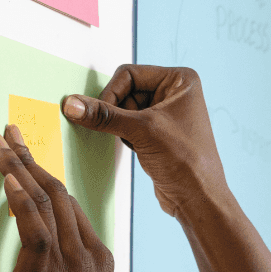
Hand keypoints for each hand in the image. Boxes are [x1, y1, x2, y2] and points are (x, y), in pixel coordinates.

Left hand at [0, 125, 114, 271]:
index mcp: (98, 264)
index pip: (72, 210)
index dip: (48, 182)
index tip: (32, 163)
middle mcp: (87, 257)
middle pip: (59, 195)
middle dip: (33, 160)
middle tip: (12, 135)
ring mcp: (68, 265)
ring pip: (44, 201)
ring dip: (20, 166)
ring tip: (2, 141)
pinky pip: (34, 226)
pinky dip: (21, 196)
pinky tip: (9, 174)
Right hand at [62, 65, 226, 221]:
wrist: (198, 198)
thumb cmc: (186, 161)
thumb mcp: (141, 131)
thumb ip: (104, 116)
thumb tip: (73, 104)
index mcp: (180, 80)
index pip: (129, 73)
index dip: (113, 93)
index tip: (105, 113)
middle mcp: (175, 92)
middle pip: (125, 91)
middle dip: (120, 113)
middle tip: (128, 132)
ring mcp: (165, 113)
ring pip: (124, 110)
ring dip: (122, 127)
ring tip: (140, 143)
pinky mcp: (157, 133)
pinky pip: (129, 126)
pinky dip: (125, 136)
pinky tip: (139, 150)